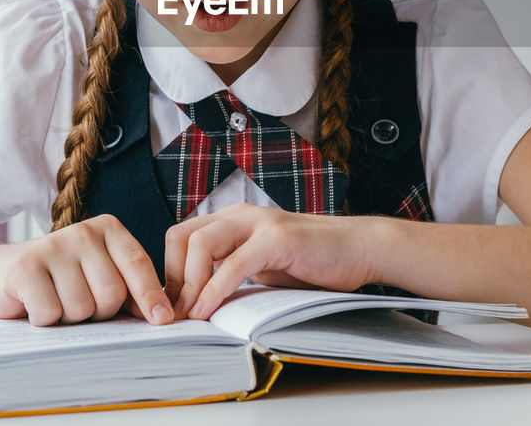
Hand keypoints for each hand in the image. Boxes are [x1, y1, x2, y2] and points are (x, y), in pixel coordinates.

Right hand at [0, 214, 173, 326]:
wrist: (1, 273)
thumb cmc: (62, 280)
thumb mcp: (100, 275)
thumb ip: (130, 289)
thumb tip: (161, 315)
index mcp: (108, 229)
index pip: (137, 264)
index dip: (151, 295)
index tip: (163, 320)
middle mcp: (82, 231)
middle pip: (111, 293)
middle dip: (99, 312)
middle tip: (79, 303)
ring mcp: (52, 245)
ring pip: (81, 308)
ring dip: (69, 318)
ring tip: (56, 300)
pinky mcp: (25, 267)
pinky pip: (50, 312)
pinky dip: (44, 320)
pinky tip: (35, 305)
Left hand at [163, 203, 375, 320]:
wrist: (359, 249)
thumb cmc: (313, 261)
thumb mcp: (263, 266)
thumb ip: (233, 272)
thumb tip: (198, 302)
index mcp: (234, 220)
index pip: (181, 237)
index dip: (171, 272)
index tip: (173, 307)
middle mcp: (240, 214)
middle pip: (181, 236)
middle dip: (172, 278)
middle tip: (176, 313)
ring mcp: (259, 223)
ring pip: (201, 244)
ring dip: (190, 284)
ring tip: (191, 316)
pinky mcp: (277, 239)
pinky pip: (234, 264)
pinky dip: (215, 289)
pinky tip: (209, 311)